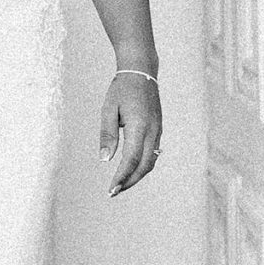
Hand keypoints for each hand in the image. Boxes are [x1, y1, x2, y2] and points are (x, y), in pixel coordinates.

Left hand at [100, 71, 160, 195]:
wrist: (141, 73)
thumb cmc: (121, 89)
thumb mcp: (108, 109)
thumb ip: (107, 134)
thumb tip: (105, 159)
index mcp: (139, 126)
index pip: (131, 159)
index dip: (122, 177)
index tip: (111, 189)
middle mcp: (152, 131)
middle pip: (144, 166)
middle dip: (130, 181)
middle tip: (114, 192)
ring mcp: (157, 131)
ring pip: (151, 162)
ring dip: (137, 175)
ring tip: (121, 184)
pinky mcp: (158, 130)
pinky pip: (153, 153)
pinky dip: (143, 166)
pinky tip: (131, 170)